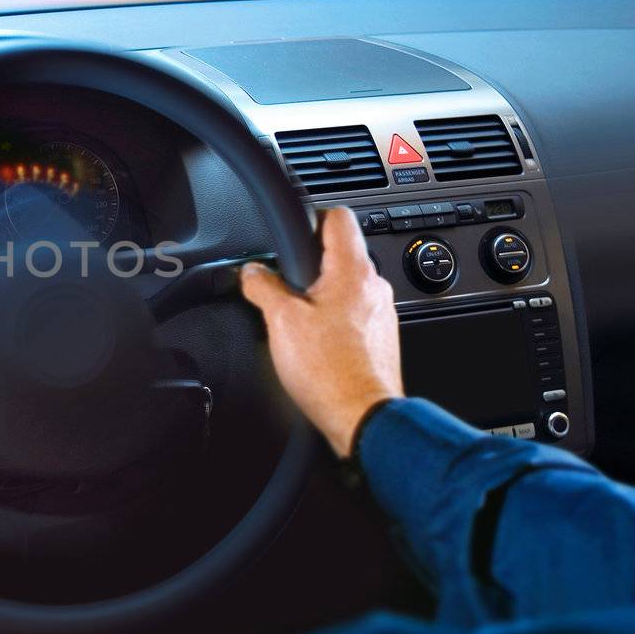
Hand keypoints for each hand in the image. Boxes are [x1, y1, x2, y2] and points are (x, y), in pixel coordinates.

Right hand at [239, 207, 402, 458]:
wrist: (362, 417)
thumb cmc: (329, 372)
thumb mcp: (280, 321)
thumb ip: (262, 286)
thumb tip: (252, 272)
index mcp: (352, 270)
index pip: (338, 216)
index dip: (312, 217)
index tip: (295, 233)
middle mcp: (374, 287)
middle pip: (340, 253)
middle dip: (311, 266)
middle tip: (287, 288)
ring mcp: (382, 313)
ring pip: (347, 287)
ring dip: (323, 296)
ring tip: (300, 322)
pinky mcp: (381, 338)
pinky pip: (355, 314)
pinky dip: (335, 321)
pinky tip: (317, 344)